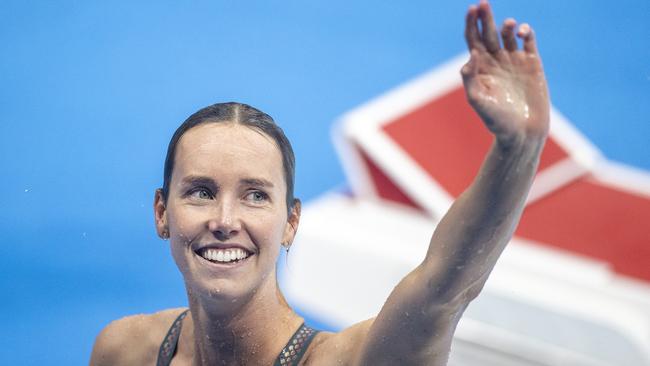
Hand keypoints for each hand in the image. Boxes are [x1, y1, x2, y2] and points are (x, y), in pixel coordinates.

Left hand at [462, 0, 549, 143]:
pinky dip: (526, 33)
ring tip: (508, 24)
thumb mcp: (478, 101)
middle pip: (489, 33)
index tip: (471, 10)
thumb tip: (470, 56)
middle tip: (483, 2)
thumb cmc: (497, 120)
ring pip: (508, 35)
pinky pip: (528, 42)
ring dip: (507, 26)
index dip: (472, 24)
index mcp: (480, 68)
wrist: (523, 132)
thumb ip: (470, 79)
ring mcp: (514, 61)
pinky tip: (521, 32)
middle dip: (486, 17)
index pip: (473, 40)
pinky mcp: (532, 64)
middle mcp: (496, 62)